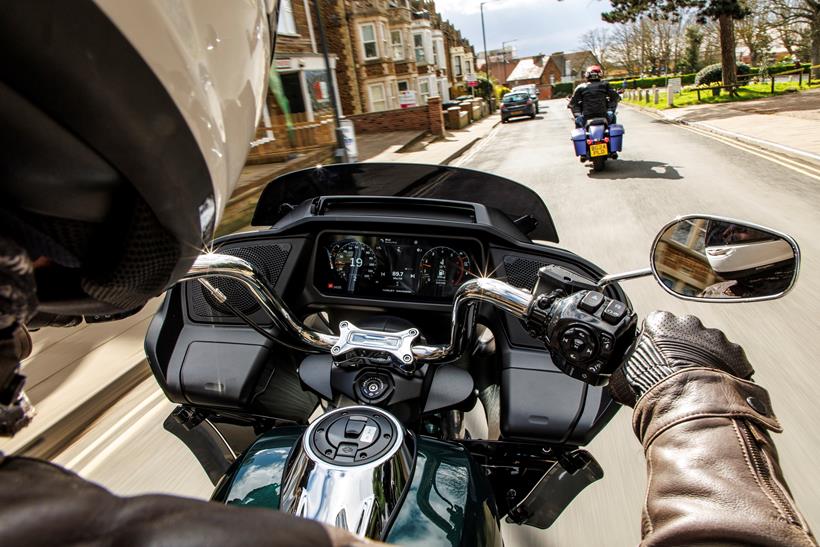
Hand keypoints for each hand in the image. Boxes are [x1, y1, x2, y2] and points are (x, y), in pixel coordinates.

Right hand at [609, 311, 753, 406]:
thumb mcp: (622, 377)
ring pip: (709, 344)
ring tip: (696, 381)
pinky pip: (730, 359)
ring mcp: (714, 336)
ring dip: (705, 358)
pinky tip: (714, 385)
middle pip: (685, 331)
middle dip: (682, 347)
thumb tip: (617, 378)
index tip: (655, 357)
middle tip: (676, 369)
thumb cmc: (652, 386)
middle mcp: (689, 322)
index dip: (655, 342)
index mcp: (660, 320)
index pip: (655, 324)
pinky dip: (724, 370)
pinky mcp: (735, 352)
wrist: (686, 404)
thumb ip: (623, 368)